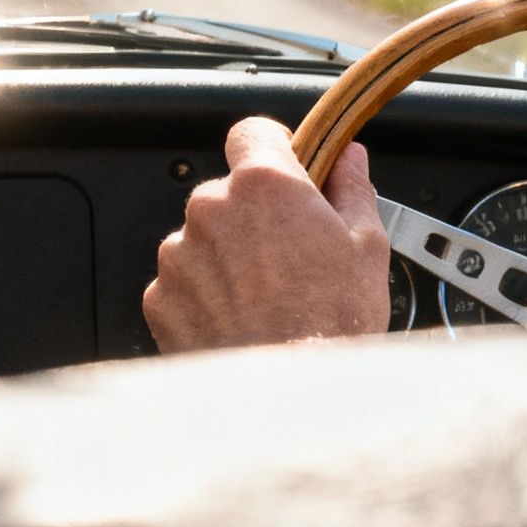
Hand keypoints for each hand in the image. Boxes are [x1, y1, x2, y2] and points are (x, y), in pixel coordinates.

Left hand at [144, 117, 390, 353]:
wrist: (288, 394)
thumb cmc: (329, 324)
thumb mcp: (366, 246)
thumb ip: (351, 189)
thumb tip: (350, 158)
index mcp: (264, 185)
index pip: (252, 132)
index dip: (272, 149)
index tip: (287, 169)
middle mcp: (212, 210)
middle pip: (228, 192)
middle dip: (254, 215)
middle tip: (290, 254)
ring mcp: (179, 253)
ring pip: (204, 238)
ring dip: (227, 257)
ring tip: (265, 298)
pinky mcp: (160, 296)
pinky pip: (183, 281)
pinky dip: (204, 295)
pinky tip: (239, 319)